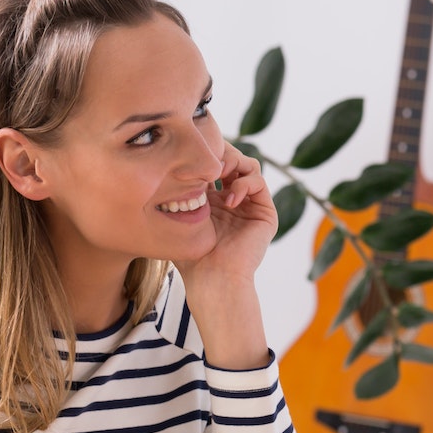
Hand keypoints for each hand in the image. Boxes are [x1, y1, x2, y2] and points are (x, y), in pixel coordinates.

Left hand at [180, 141, 276, 288]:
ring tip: (218, 174)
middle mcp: (233, 201)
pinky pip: (259, 182)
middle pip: (232, 159)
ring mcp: (250, 206)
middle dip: (219, 154)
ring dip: (233, 162)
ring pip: (249, 165)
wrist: (213, 278)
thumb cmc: (190, 256)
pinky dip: (244, 183)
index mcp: (212, 201)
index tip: (189, 158)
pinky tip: (230, 199)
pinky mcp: (265, 213)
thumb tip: (167, 165)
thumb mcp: (178, 218)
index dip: (203, 155)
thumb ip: (176, 192)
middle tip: (205, 161)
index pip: (211, 165)